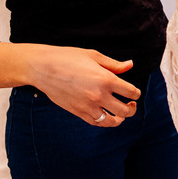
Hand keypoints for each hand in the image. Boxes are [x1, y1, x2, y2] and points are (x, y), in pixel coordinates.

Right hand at [0, 41, 140, 125]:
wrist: (43, 68)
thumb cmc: (68, 58)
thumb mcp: (94, 56)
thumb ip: (114, 64)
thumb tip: (130, 65)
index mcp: (106, 79)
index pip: (130, 91)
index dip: (135, 93)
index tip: (134, 92)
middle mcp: (99, 95)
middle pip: (124, 110)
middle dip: (132, 108)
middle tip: (131, 104)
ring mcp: (88, 106)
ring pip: (111, 121)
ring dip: (120, 119)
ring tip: (122, 115)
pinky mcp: (78, 112)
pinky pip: (96, 122)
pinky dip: (104, 122)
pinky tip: (107, 116)